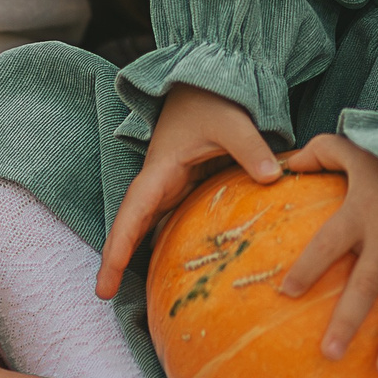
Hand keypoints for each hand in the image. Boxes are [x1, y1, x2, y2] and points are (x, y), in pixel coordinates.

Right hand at [97, 85, 282, 298]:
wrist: (208, 82)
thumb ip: (251, 148)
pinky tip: (174, 271)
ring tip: (137, 295)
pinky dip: (166, 245)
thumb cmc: (213, 99)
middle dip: (116, 258)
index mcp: (160, 169)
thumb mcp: (233, 122)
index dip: (117, 248)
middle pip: (132, 225)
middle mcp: (159, 182)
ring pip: (149, 226)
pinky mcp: (185, 189)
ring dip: (137, 254)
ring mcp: (170, 187)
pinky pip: (171, 221)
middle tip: (103, 295)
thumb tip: (273, 177)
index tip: (104, 280)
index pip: (133, 213)